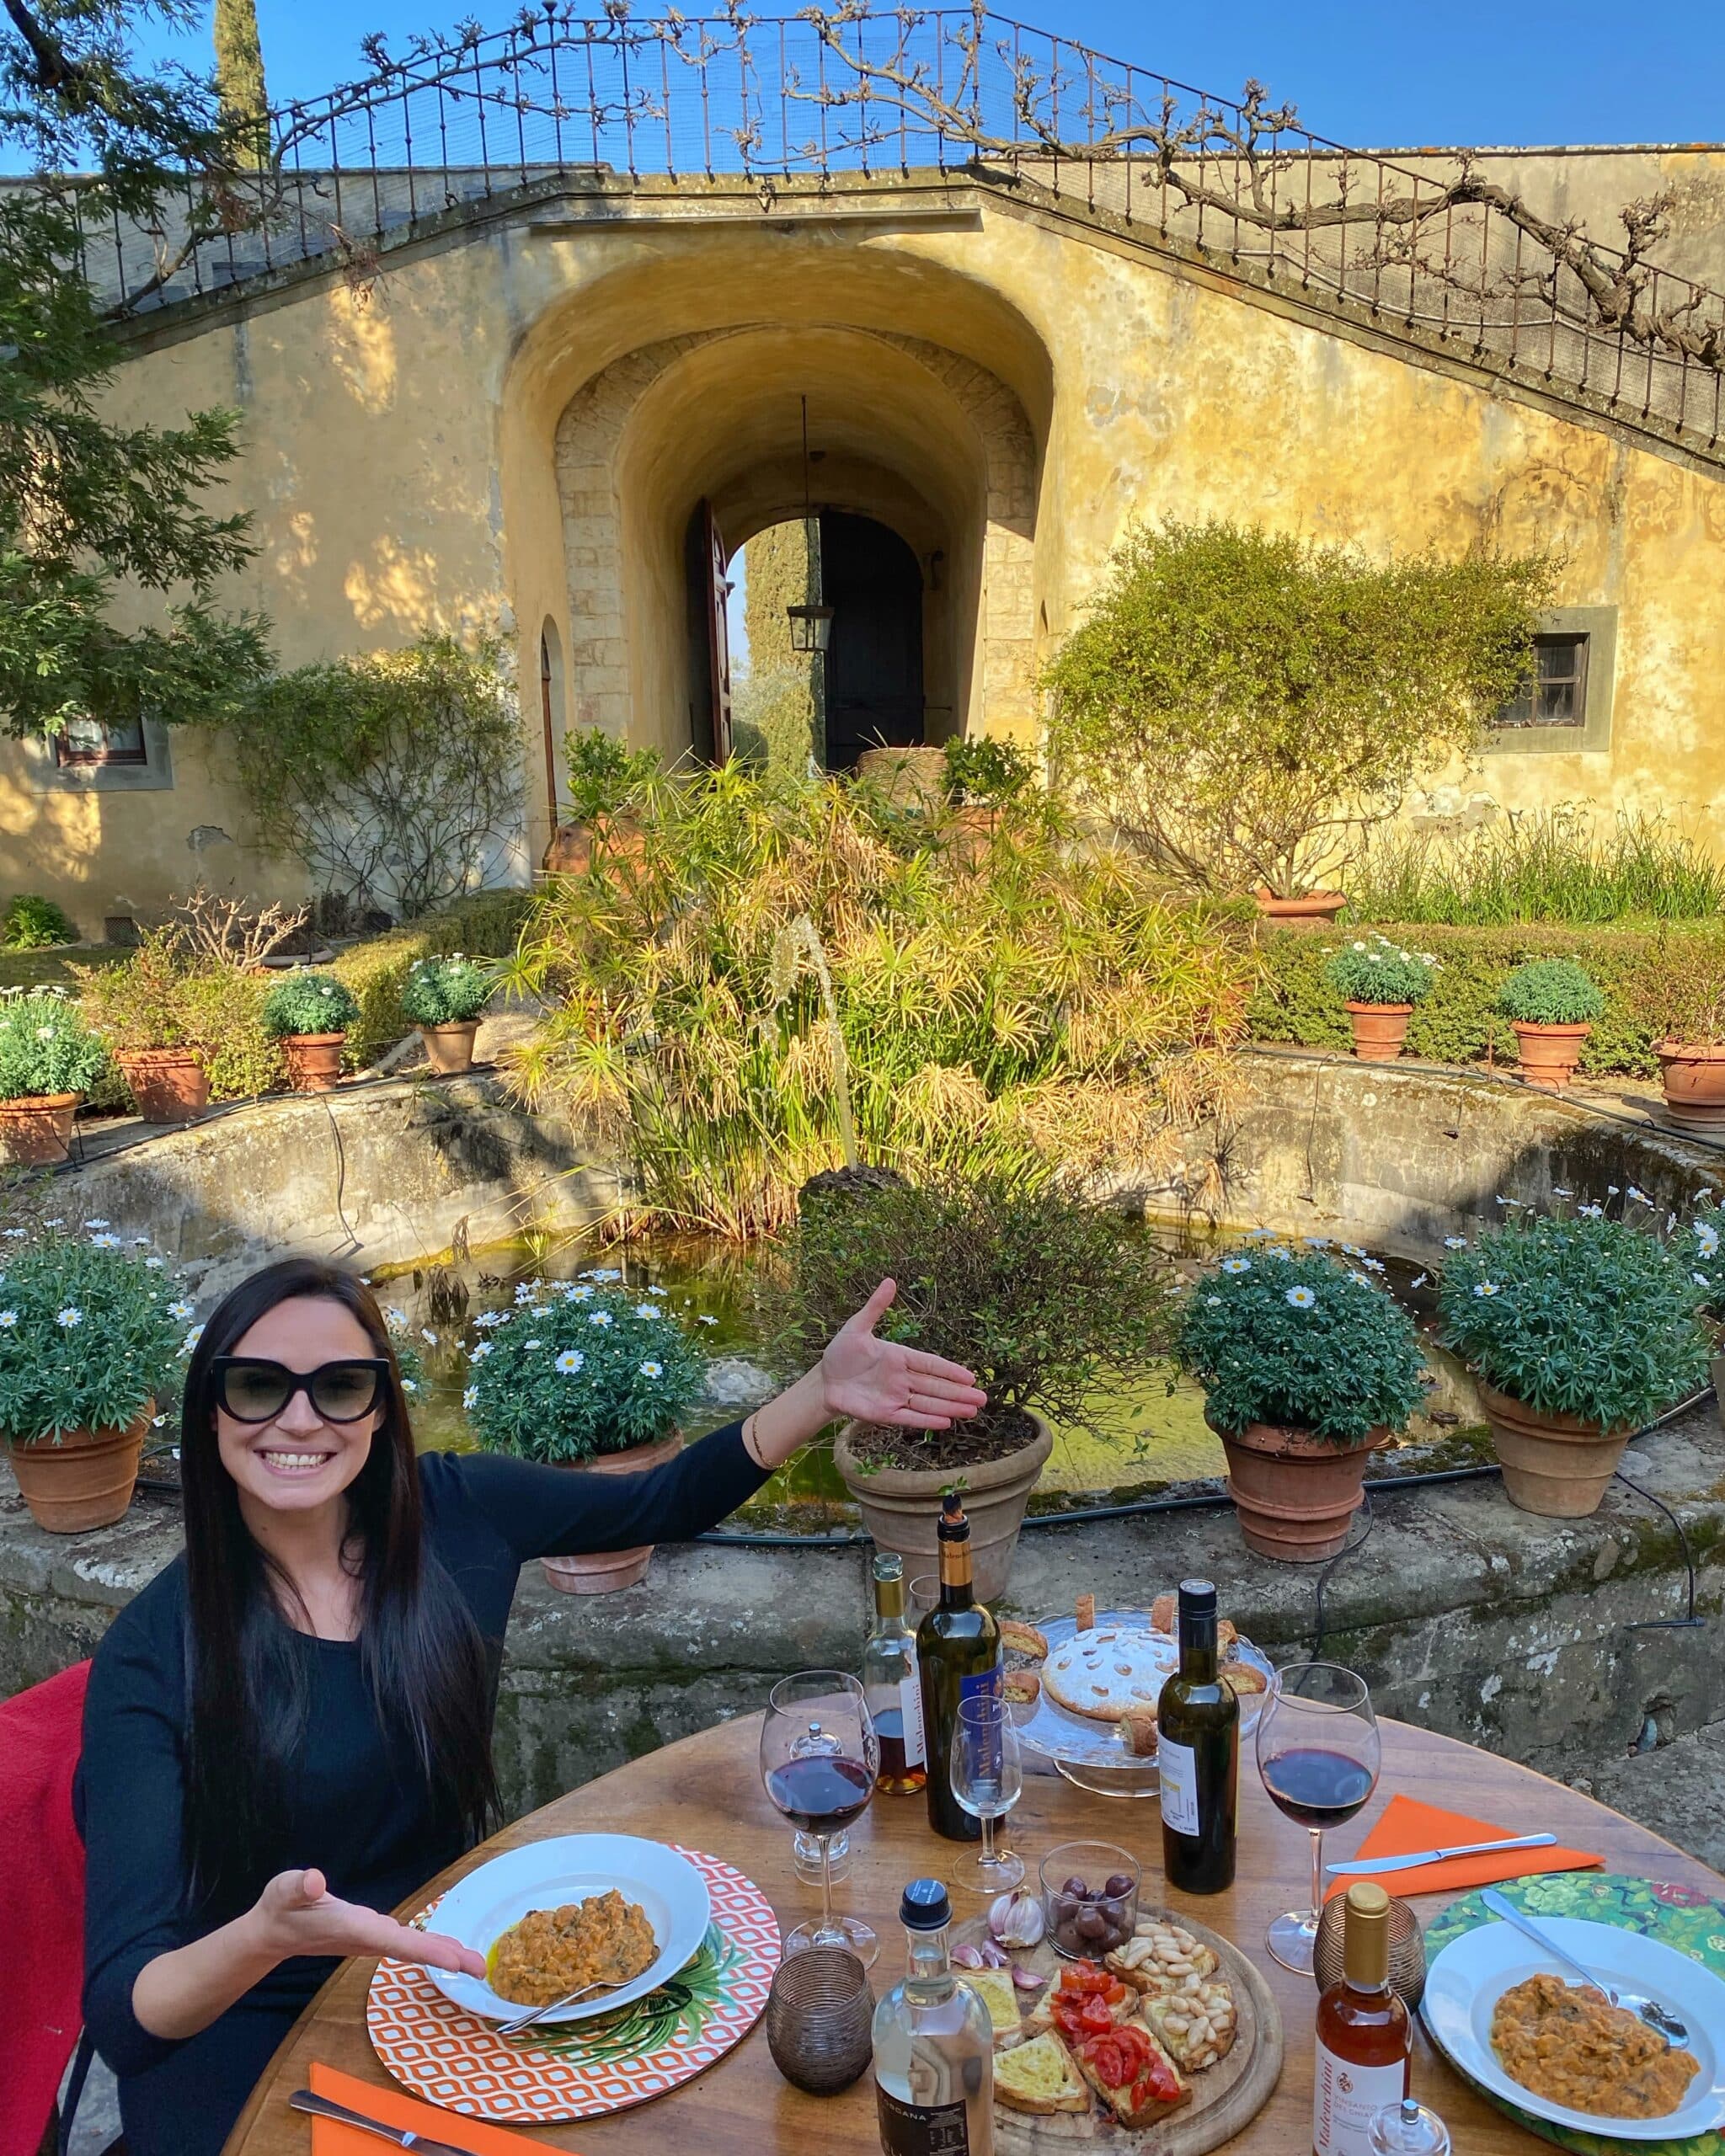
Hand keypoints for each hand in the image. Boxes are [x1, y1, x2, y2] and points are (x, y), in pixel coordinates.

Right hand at [249, 1867, 486, 1979]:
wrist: (271, 1931)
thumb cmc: (280, 1906)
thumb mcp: (285, 1889)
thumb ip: (299, 1886)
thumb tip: (314, 1880)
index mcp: (354, 1928)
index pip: (396, 1942)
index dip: (427, 1951)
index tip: (456, 1961)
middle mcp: (367, 1938)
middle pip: (413, 1950)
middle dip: (447, 1958)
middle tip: (482, 1969)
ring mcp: (370, 1939)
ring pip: (412, 1948)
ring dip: (443, 1954)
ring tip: (475, 1962)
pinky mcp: (370, 1935)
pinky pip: (406, 1944)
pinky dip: (429, 1947)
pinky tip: (446, 1950)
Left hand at [820, 1278, 987, 1430]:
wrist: (824, 1381)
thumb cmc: (841, 1353)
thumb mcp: (856, 1327)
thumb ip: (875, 1307)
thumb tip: (890, 1281)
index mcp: (899, 1357)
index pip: (930, 1365)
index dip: (950, 1371)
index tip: (970, 1377)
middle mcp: (902, 1379)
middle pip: (935, 1387)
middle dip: (959, 1394)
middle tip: (983, 1399)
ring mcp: (895, 1397)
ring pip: (928, 1404)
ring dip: (950, 1408)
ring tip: (972, 1412)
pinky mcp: (885, 1414)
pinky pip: (909, 1418)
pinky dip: (926, 1421)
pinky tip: (946, 1422)